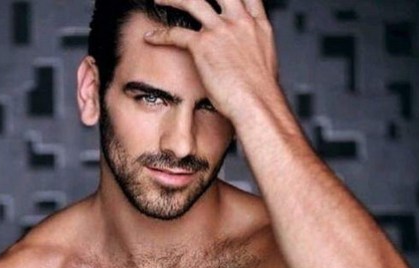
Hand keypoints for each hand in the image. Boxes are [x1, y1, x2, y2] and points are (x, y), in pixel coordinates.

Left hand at [144, 0, 280, 123]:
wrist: (257, 105)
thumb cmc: (262, 95)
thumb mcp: (267, 64)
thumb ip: (255, 51)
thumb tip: (250, 60)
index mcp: (257, 26)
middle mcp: (239, 22)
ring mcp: (221, 30)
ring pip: (192, 1)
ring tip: (160, 0)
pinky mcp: (203, 46)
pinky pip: (176, 34)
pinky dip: (160, 35)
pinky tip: (151, 38)